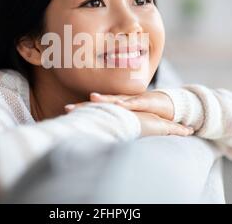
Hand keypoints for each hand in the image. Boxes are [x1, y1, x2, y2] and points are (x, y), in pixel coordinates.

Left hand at [64, 92, 192, 137]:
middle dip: (85, 104)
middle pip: (101, 102)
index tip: (65, 111)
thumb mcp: (128, 121)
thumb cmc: (143, 114)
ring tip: (92, 98)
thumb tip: (100, 133)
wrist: (166, 105)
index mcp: (115, 106)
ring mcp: (131, 99)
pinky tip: (119, 104)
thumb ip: (116, 124)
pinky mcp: (145, 100)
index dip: (81, 109)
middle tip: (69, 107)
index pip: (96, 107)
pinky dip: (127, 103)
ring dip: (105, 99)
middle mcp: (121, 100)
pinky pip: (135, 102)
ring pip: (116, 99)